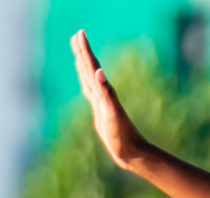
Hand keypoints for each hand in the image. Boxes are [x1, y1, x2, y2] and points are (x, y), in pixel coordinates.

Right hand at [70, 30, 147, 170]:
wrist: (132, 152)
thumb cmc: (123, 136)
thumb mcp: (113, 115)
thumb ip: (106, 93)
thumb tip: (99, 72)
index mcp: (104, 93)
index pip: (91, 67)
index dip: (85, 51)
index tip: (80, 33)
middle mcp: (103, 95)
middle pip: (90, 68)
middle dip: (83, 52)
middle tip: (77, 35)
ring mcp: (102, 103)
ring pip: (89, 78)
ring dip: (83, 64)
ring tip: (79, 52)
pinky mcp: (101, 112)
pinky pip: (91, 92)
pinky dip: (86, 82)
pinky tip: (87, 79)